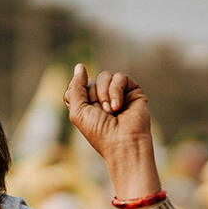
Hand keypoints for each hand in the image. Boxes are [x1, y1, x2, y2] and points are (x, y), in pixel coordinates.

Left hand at [64, 63, 161, 203]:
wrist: (123, 142)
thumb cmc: (100, 132)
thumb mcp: (78, 112)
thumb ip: (75, 88)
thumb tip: (80, 66)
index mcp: (87, 104)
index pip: (77, 87)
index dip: (79, 95)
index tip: (86, 109)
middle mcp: (102, 98)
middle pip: (90, 81)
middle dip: (93, 96)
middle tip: (102, 113)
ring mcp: (118, 93)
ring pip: (104, 76)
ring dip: (104, 94)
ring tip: (111, 111)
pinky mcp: (132, 90)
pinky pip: (120, 77)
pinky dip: (116, 90)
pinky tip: (118, 106)